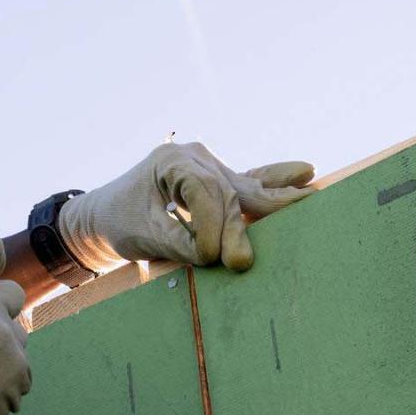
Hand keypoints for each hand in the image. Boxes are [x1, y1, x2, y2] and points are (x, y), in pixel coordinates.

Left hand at [57, 141, 314, 271]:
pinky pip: (249, 182)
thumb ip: (181, 243)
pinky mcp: (218, 180)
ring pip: (244, 185)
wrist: (105, 213)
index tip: (208, 257)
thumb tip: (227, 256)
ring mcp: (208, 165)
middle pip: (228, 189)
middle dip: (239, 224)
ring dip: (273, 198)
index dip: (210, 226)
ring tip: (310, 194)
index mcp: (170, 161)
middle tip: (248, 257)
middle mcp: (194, 156)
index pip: (203, 192)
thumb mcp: (143, 234)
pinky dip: (273, 183)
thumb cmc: (118, 221)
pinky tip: (304, 175)